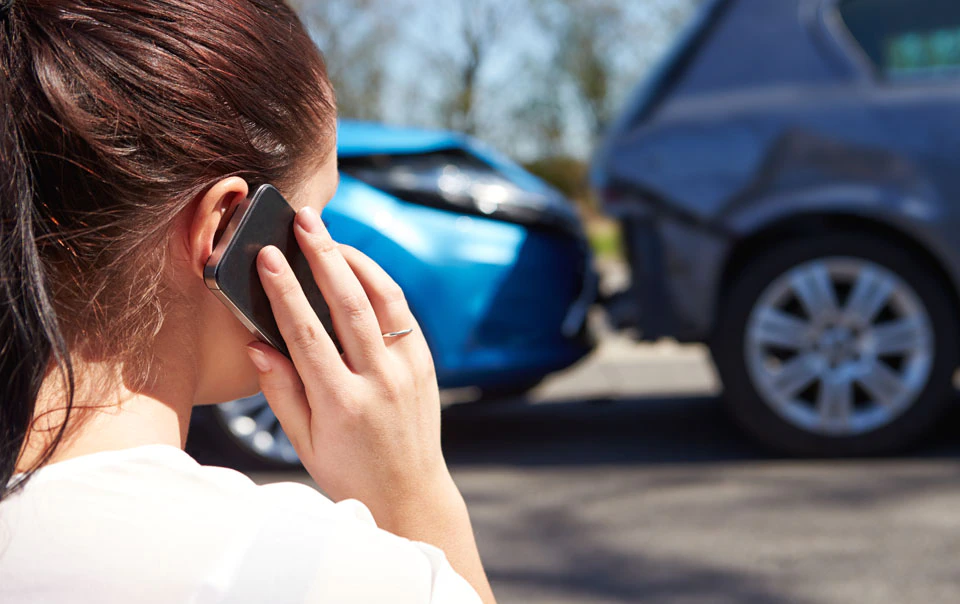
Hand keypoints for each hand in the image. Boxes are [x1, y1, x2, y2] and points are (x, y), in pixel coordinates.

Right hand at [245, 206, 456, 523]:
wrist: (410, 493)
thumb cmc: (348, 471)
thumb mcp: (304, 443)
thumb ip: (280, 392)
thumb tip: (256, 343)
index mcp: (342, 404)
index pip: (307, 334)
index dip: (284, 291)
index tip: (267, 256)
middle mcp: (380, 381)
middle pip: (349, 304)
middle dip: (323, 255)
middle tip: (304, 220)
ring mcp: (408, 370)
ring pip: (383, 299)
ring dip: (355, 260)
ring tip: (329, 234)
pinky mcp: (425, 364)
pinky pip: (401, 312)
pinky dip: (380, 283)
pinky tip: (357, 266)